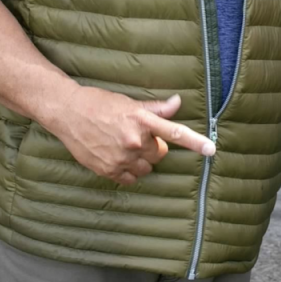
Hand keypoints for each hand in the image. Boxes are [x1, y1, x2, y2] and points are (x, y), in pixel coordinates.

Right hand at [50, 89, 214, 185]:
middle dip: (153, 148)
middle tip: (139, 137)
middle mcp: (133, 141)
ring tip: (126, 146)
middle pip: (159, 154)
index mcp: (141, 120)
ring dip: (141, 161)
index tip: (211, 149)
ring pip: (146, 169)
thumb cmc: (101, 103)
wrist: (69, 113)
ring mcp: (120, 158)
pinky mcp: (107, 170)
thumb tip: (177, 102)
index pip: (174, 132)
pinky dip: (128, 172)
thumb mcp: (130, 103)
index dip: (195, 141)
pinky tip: (117, 157)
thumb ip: (156, 108)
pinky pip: (130, 179)